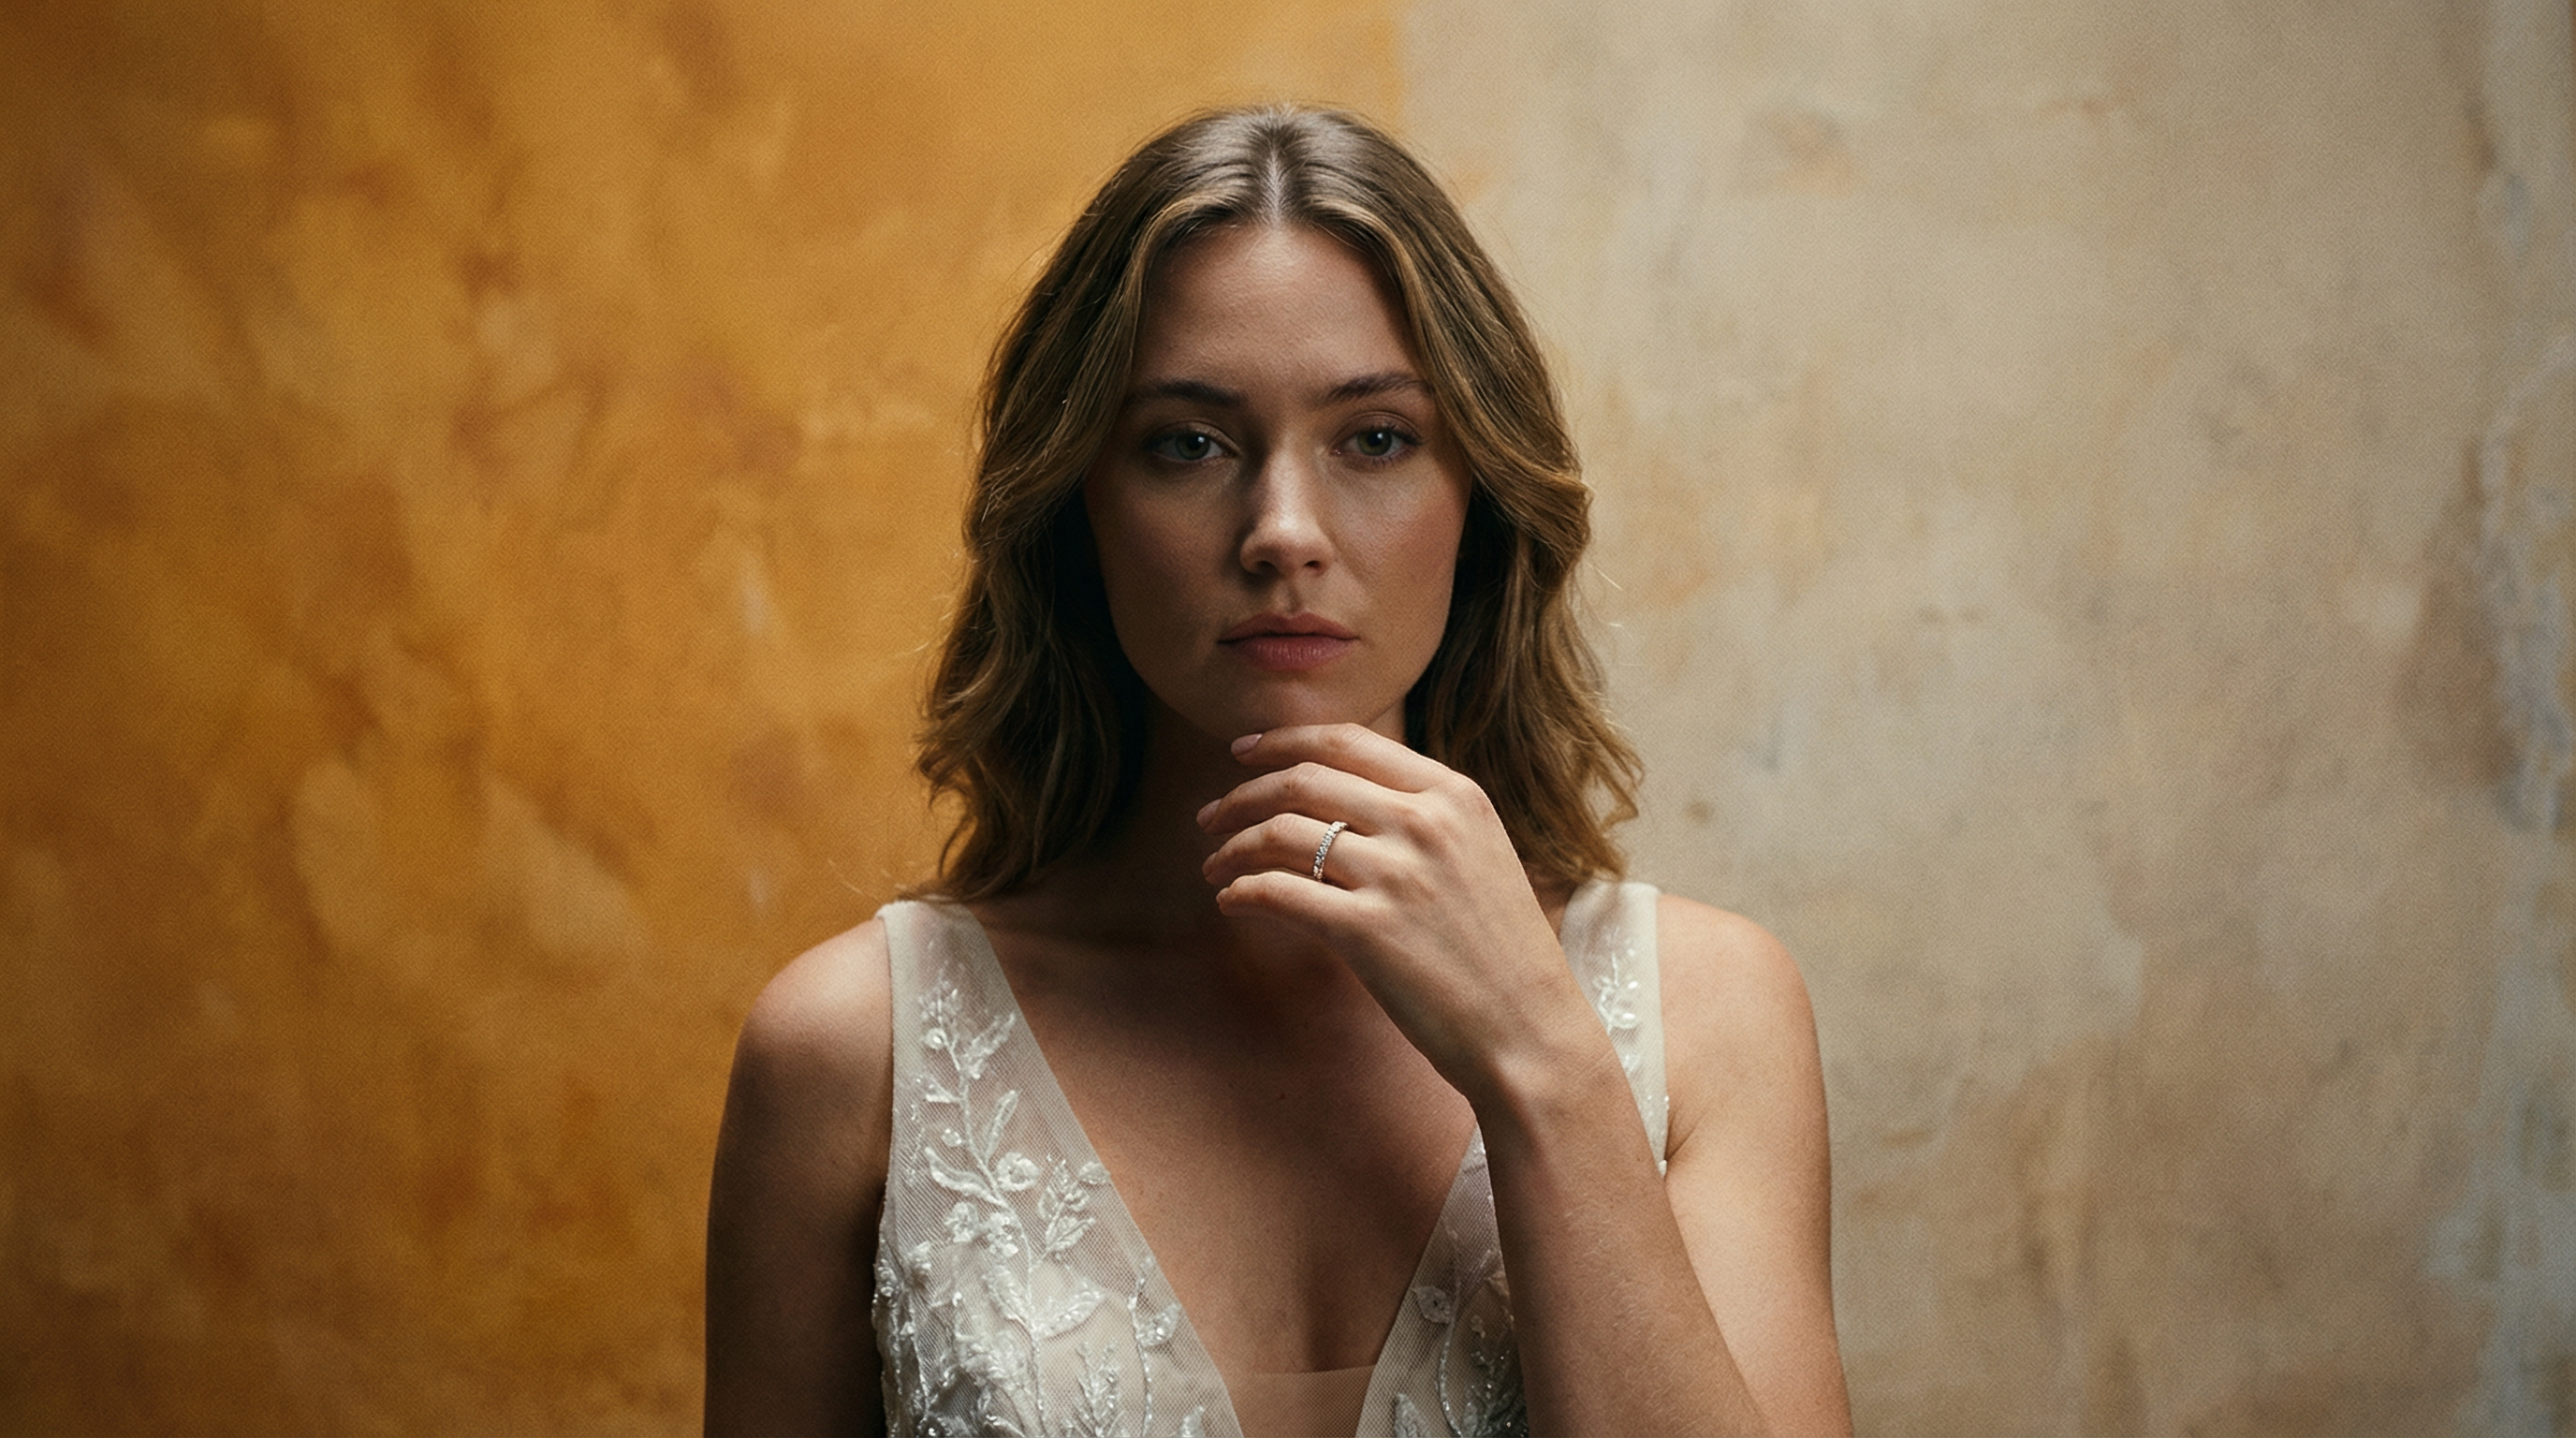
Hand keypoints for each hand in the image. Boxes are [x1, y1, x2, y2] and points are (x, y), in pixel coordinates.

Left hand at [1196, 724, 1605, 1102]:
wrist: (1531, 1032)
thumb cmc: (1501, 955)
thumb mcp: (1478, 857)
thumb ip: (1421, 819)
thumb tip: (1335, 803)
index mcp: (1454, 795)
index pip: (1346, 741)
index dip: (1282, 740)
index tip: (1242, 753)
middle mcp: (1425, 823)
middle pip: (1303, 780)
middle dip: (1243, 794)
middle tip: (1210, 817)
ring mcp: (1397, 874)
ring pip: (1281, 833)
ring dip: (1233, 845)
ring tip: (1214, 867)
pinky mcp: (1368, 930)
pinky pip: (1277, 892)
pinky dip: (1241, 892)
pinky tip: (1231, 902)